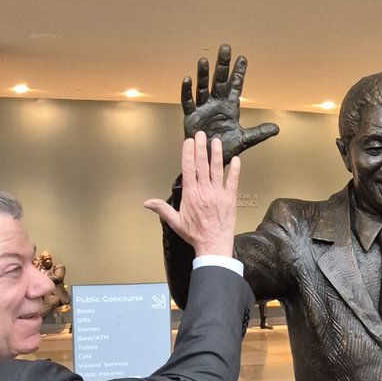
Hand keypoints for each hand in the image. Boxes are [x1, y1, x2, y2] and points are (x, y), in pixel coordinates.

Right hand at [144, 132, 239, 257]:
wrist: (213, 246)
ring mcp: (218, 194)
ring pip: (217, 170)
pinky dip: (234, 170)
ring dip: (216, 154)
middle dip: (201, 148)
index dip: (188, 153)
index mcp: (191, 194)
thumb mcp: (175, 222)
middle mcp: (204, 191)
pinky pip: (233, 181)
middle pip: (202, 164)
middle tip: (201, 134)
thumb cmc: (195, 235)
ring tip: (216, 141)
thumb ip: (162, 209)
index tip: (189, 142)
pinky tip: (235, 160)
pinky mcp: (230, 199)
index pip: (188, 168)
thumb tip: (146, 203)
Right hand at [181, 45, 278, 161]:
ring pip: (203, 87)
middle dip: (222, 65)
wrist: (210, 161)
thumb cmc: (226, 149)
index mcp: (229, 107)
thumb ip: (259, 133)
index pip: (235, 86)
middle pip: (219, 81)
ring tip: (204, 60)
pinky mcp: (191, 116)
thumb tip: (277, 128)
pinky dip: (187, 91)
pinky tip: (188, 79)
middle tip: (225, 48)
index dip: (238, 73)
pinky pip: (188, 101)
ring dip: (203, 75)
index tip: (243, 58)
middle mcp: (216, 103)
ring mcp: (203, 108)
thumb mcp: (244, 140)